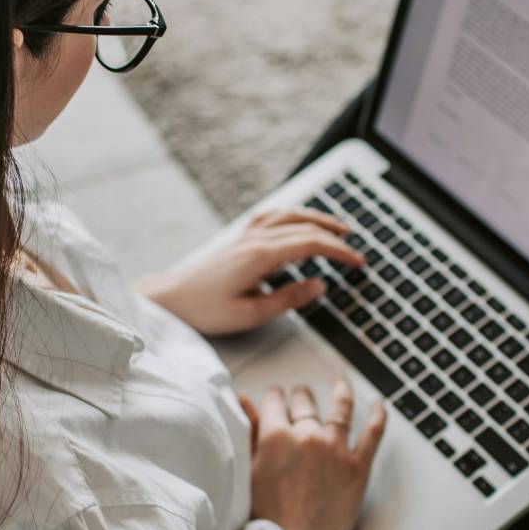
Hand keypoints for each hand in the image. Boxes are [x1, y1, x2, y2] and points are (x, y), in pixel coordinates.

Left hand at [135, 208, 362, 335]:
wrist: (170, 299)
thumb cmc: (205, 310)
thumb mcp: (251, 314)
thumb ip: (289, 299)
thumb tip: (319, 285)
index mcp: (260, 256)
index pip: (310, 244)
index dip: (339, 252)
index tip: (358, 262)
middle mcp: (254, 239)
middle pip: (304, 226)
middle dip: (334, 235)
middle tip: (356, 249)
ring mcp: (245, 236)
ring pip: (288, 216)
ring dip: (316, 219)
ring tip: (337, 228)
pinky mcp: (239, 240)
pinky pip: (271, 217)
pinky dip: (292, 215)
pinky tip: (298, 221)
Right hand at [241, 377, 387, 529]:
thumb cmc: (266, 518)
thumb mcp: (248, 471)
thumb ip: (248, 432)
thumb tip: (244, 401)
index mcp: (275, 436)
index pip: (275, 401)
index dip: (274, 397)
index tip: (276, 398)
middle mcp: (307, 435)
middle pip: (305, 402)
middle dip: (300, 396)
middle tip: (300, 395)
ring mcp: (335, 449)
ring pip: (340, 408)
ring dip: (340, 391)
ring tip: (340, 383)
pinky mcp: (358, 467)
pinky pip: (373, 433)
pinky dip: (378, 415)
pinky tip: (379, 405)